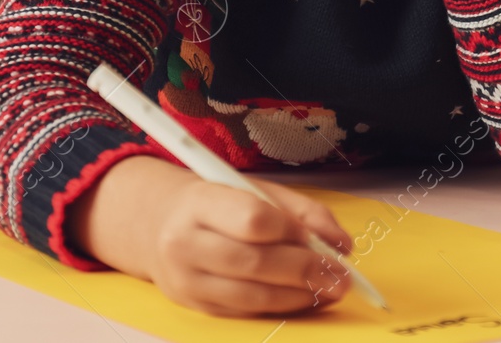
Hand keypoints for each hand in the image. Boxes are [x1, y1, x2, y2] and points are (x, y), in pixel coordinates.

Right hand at [146, 174, 355, 316]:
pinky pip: (244, 312)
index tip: (319, 239)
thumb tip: (342, 243)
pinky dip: (280, 307)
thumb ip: (303, 211)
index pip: (253, 219)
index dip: (292, 231)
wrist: (158, 224)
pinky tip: (303, 299)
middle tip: (340, 276)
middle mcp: (185, 242)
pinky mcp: (193, 305)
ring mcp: (186, 279)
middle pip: (254, 262)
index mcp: (201, 201)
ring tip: (329, 291)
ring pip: (251, 295)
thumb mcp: (255, 189)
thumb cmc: (217, 203)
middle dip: (305, 271)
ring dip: (298, 296)